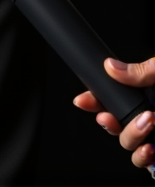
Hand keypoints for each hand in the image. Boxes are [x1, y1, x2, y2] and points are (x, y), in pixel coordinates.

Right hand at [74, 56, 154, 173]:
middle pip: (113, 123)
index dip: (92, 100)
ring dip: (132, 137)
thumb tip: (110, 66)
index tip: (82, 101)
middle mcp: (147, 116)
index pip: (110, 97)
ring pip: (126, 144)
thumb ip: (140, 70)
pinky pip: (145, 164)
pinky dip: (144, 158)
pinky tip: (152, 149)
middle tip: (122, 115)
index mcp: (144, 94)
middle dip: (112, 121)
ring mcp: (154, 137)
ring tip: (150, 123)